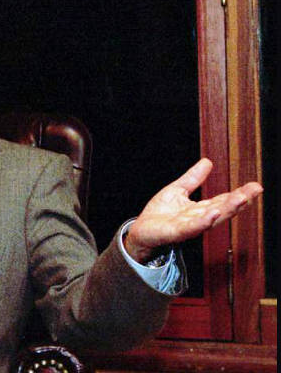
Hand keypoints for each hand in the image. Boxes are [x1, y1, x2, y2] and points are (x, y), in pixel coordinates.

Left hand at [124, 158, 262, 262]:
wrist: (140, 232)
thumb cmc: (159, 215)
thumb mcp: (177, 190)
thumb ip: (193, 178)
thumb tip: (207, 162)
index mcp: (200, 209)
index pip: (223, 200)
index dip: (239, 194)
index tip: (255, 186)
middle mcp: (198, 219)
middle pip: (222, 209)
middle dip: (239, 201)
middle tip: (254, 190)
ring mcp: (188, 227)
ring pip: (211, 219)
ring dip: (226, 210)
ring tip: (240, 199)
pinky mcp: (176, 233)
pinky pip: (191, 228)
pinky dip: (203, 222)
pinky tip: (212, 214)